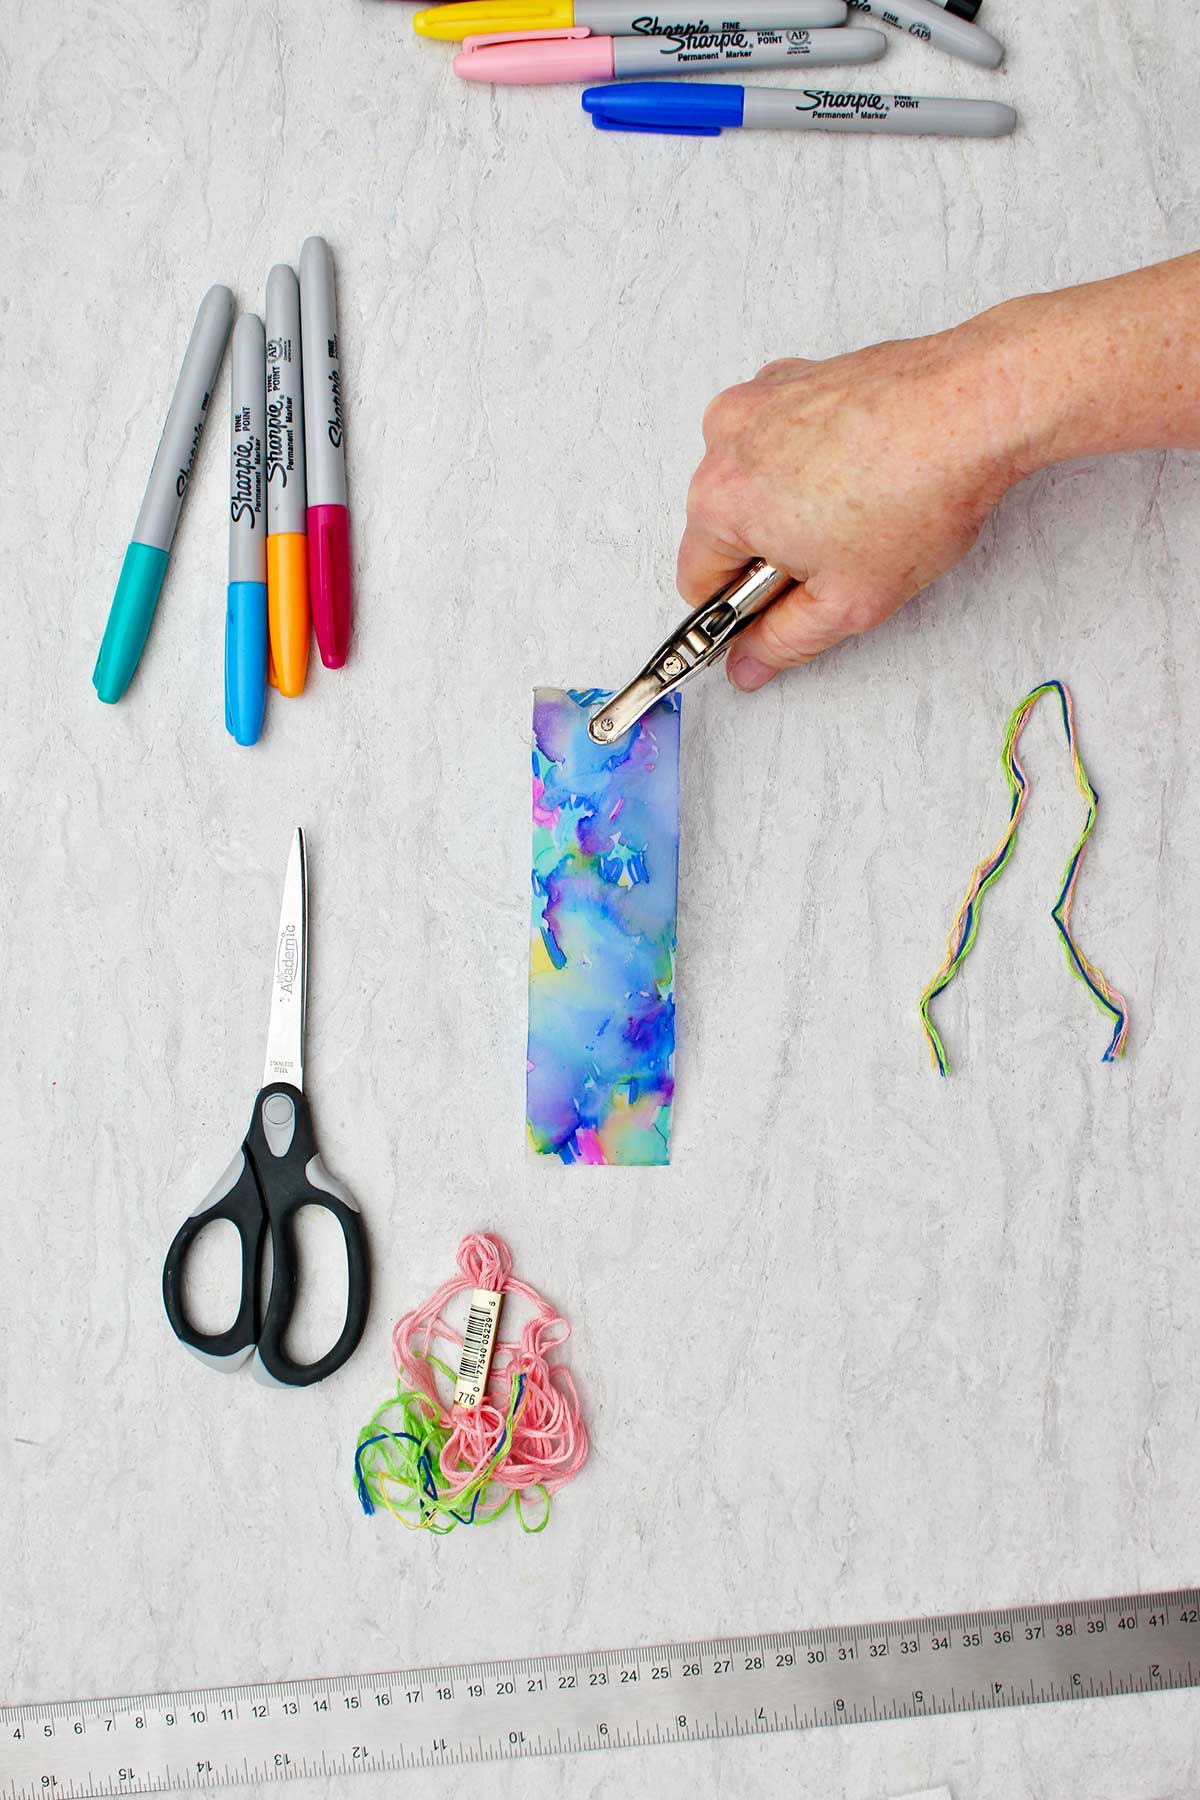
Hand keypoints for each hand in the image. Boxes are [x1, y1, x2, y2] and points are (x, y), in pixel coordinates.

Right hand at [677, 315, 1027, 690]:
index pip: (697, 583)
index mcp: (720, 499)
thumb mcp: (849, 602)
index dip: (742, 611)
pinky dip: (812, 463)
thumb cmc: (920, 489)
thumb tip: (750, 661)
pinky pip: (783, 441)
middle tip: (839, 559)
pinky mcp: (796, 377)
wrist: (978, 404)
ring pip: (754, 483)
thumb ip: (784, 642)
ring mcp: (761, 399)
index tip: (783, 609)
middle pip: (724, 528)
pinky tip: (864, 474)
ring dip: (793, 507)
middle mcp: (726, 439)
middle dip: (772, 554)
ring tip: (860, 512)